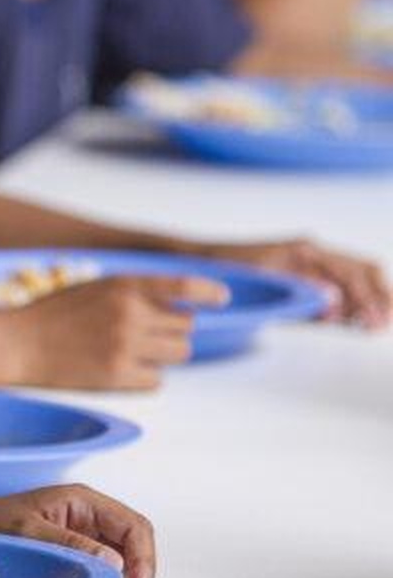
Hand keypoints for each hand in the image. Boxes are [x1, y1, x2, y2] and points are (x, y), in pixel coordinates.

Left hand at [0, 483, 155, 577]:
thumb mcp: (27, 532)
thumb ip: (71, 544)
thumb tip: (115, 562)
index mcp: (82, 499)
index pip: (134, 525)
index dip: (144, 558)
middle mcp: (87, 513)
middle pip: (136, 541)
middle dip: (139, 570)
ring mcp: (83, 531)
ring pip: (124, 557)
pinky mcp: (75, 549)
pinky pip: (104, 568)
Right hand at [8, 276, 229, 389]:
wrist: (17, 343)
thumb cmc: (53, 314)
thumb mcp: (94, 288)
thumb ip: (133, 294)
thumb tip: (177, 307)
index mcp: (123, 285)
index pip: (183, 286)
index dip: (208, 292)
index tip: (221, 298)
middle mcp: (130, 313)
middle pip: (185, 326)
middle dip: (173, 330)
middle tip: (148, 334)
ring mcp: (125, 346)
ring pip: (178, 353)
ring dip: (163, 354)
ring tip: (134, 352)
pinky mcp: (117, 376)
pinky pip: (156, 380)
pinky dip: (145, 377)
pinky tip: (120, 370)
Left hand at [201, 239, 389, 328]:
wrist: (202, 261)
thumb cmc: (227, 265)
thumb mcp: (262, 275)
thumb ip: (299, 286)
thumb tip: (334, 298)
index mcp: (307, 249)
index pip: (354, 271)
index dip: (368, 296)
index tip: (374, 320)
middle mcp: (314, 255)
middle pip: (362, 273)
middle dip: (378, 298)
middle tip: (381, 325)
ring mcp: (310, 268)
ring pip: (352, 285)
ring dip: (366, 304)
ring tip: (371, 328)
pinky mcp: (302, 282)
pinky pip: (334, 294)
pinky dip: (347, 308)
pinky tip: (353, 323)